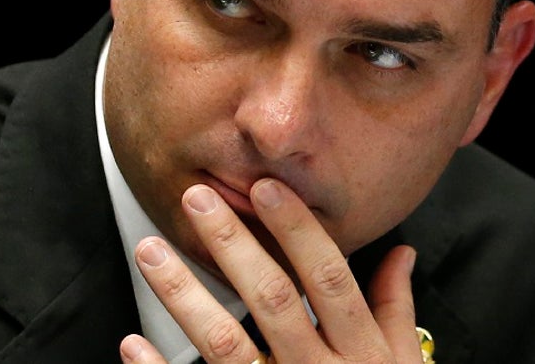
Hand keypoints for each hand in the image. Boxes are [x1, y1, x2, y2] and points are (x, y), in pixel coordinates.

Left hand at [118, 178, 422, 363]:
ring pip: (227, 346)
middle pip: (275, 301)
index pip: (330, 279)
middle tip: (197, 198)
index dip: (298, 232)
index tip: (266, 188)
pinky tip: (134, 346)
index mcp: (363, 355)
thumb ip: (395, 310)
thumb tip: (400, 251)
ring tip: (150, 252)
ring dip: (184, 296)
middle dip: (233, 246)